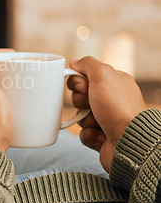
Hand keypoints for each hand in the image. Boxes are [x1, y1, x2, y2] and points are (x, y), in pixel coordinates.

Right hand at [68, 56, 145, 171]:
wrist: (128, 140)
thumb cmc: (119, 108)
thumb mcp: (102, 75)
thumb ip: (87, 64)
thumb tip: (74, 62)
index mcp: (113, 83)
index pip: (85, 77)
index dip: (79, 82)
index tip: (84, 87)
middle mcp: (111, 100)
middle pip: (79, 96)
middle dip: (81, 102)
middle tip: (91, 104)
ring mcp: (106, 118)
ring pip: (80, 116)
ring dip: (85, 120)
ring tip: (99, 122)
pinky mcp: (102, 135)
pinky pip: (83, 133)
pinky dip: (89, 135)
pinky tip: (101, 134)